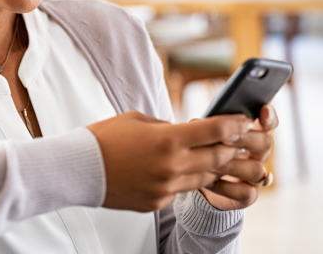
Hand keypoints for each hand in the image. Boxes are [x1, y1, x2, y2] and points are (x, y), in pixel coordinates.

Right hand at [86, 111, 251, 211]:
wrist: (80, 168)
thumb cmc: (104, 138)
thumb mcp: (138, 120)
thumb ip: (166, 126)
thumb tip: (184, 132)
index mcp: (168, 139)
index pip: (214, 131)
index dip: (234, 125)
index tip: (243, 121)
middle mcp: (172, 166)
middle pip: (217, 157)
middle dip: (230, 147)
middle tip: (236, 140)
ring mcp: (166, 187)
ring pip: (203, 178)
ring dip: (209, 166)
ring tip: (208, 155)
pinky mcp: (157, 202)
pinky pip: (180, 191)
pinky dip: (183, 180)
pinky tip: (172, 170)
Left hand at [199, 104, 278, 210]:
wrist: (193, 181)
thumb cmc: (200, 150)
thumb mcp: (202, 135)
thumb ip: (206, 128)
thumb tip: (196, 123)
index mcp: (250, 134)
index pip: (267, 123)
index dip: (268, 117)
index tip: (263, 109)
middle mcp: (258, 154)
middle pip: (265, 143)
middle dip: (244, 139)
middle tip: (224, 137)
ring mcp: (255, 176)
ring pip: (257, 169)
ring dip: (232, 165)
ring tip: (209, 163)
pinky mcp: (247, 196)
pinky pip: (245, 192)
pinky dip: (226, 186)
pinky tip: (208, 181)